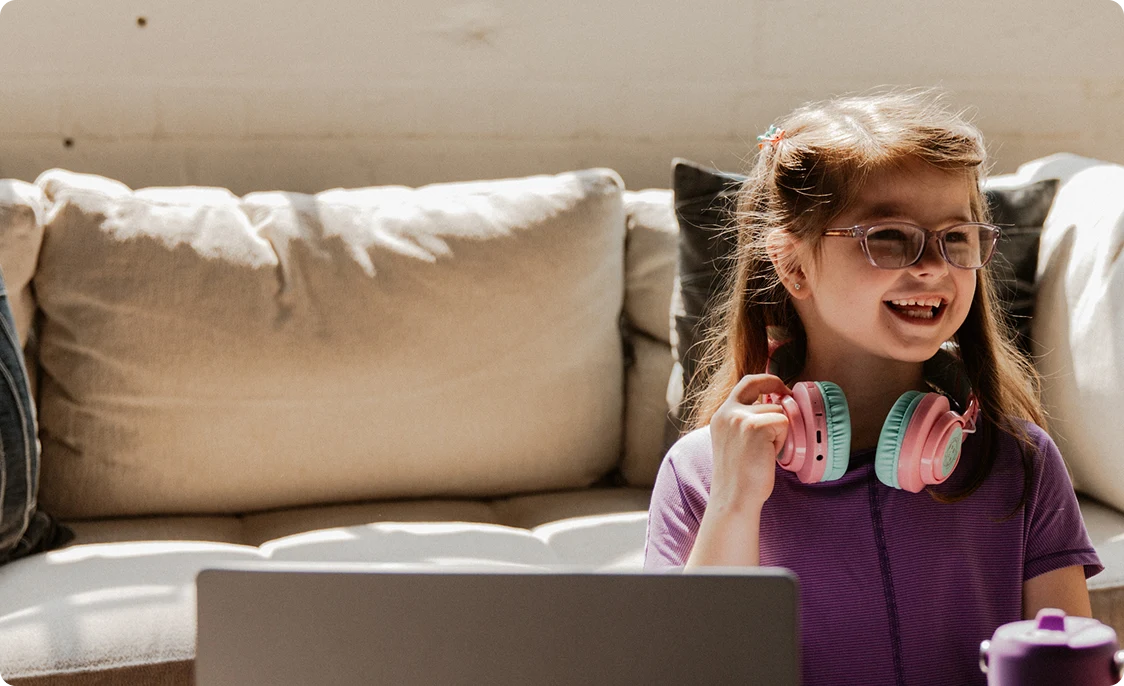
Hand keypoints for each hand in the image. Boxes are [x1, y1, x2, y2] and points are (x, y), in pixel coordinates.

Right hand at [708, 374, 791, 509]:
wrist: (734, 498)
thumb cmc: (739, 478)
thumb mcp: (735, 442)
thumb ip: (747, 422)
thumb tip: (776, 406)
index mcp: (721, 416)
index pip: (744, 384)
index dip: (764, 380)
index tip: (779, 387)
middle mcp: (728, 412)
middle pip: (760, 386)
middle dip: (778, 388)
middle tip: (789, 396)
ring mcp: (741, 418)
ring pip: (778, 410)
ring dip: (780, 430)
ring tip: (767, 452)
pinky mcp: (756, 426)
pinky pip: (784, 423)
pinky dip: (783, 439)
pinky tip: (770, 455)